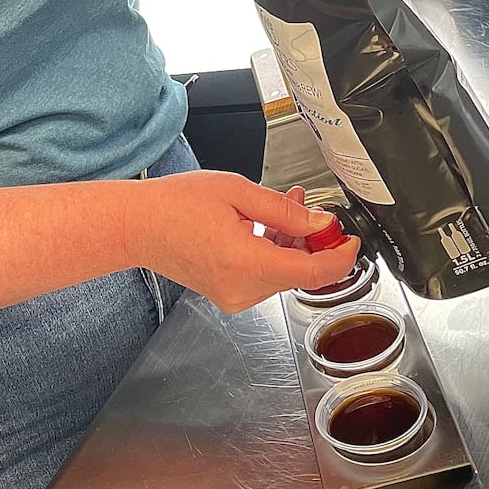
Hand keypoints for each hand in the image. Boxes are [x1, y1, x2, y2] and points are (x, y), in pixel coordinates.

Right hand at [129, 171, 360, 313]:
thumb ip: (285, 209)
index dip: (340, 257)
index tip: (352, 240)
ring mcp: (235, 296)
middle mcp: (243, 289)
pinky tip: (269, 225)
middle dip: (314, 240)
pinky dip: (274, 251)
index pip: (313, 273)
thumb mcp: (237, 191)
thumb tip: (321, 222)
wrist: (137, 226)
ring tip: (287, 205)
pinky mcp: (229, 295)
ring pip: (284, 273)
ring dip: (293, 242)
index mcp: (247, 263)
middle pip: (300, 272)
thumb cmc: (175, 205)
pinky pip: (265, 276)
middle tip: (313, 206)